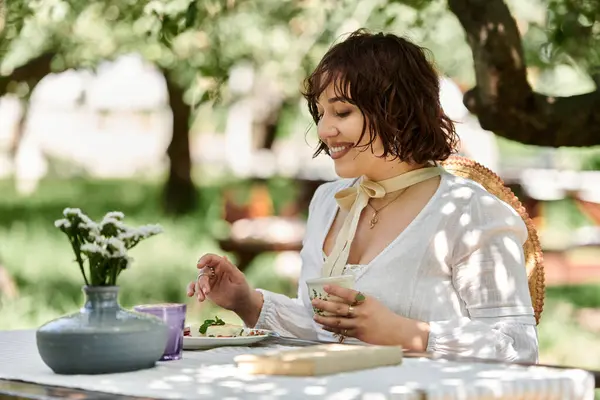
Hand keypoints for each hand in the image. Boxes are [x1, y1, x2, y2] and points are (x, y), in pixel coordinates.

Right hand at [186, 253, 262, 325]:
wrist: (241, 302)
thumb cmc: (242, 288)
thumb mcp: (238, 278)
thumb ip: (229, 268)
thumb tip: (223, 257)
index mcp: (222, 265)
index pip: (211, 258)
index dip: (204, 259)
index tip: (199, 265)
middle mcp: (214, 271)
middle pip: (203, 272)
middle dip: (203, 282)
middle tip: (207, 292)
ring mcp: (209, 280)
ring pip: (198, 281)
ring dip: (198, 289)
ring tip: (201, 299)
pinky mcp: (206, 289)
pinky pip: (195, 287)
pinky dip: (191, 289)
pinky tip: (190, 294)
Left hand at [311, 284, 429, 349]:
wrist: (396, 331)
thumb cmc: (384, 315)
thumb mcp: (373, 302)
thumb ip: (359, 300)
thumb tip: (341, 297)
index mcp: (366, 301)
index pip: (349, 294)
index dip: (336, 290)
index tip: (325, 287)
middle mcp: (362, 312)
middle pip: (339, 308)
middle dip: (325, 305)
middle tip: (314, 302)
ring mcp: (359, 324)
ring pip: (338, 321)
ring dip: (325, 319)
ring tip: (315, 316)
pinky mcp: (359, 335)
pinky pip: (342, 331)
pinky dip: (332, 329)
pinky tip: (324, 327)